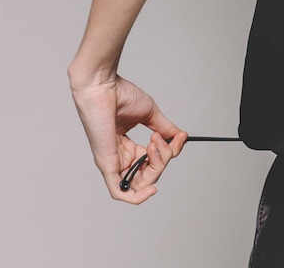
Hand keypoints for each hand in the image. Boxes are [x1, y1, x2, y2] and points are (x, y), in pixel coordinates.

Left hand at [69, 71, 187, 203]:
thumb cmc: (121, 95)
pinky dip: (137, 197)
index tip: (180, 136)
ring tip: (154, 144)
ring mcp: (112, 163)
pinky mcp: (106, 165)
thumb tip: (180, 138)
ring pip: (141, 183)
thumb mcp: (150, 114)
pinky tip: (152, 189)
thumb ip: (165, 129)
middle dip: (164, 160)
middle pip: (150, 174)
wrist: (103, 87)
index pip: (153, 162)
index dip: (170, 152)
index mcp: (127, 147)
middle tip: (160, 139)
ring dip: (156, 167)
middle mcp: (120, 157)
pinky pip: (120, 193)